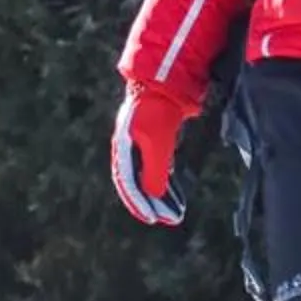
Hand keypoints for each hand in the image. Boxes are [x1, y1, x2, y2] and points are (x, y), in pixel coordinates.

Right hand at [111, 81, 191, 225]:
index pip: (129, 183)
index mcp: (125, 148)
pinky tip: (175, 191)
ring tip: (176, 209)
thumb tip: (154, 197)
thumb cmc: (158, 110)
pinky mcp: (158, 135)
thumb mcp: (158, 143)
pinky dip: (167, 179)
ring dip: (161, 193)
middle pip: (137, 182)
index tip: (153, 219)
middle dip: (152, 203)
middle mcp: (130, 146)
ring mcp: (143, 140)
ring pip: (149, 174)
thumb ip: (155, 170)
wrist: (165, 80)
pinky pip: (159, 164)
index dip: (139, 203)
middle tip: (168, 219)